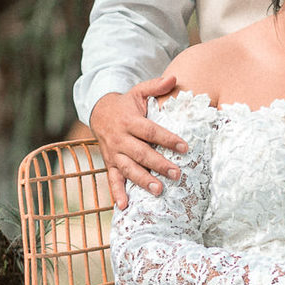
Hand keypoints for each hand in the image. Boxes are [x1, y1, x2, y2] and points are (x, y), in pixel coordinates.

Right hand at [90, 76, 184, 208]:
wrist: (98, 113)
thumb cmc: (125, 104)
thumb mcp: (138, 92)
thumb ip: (155, 86)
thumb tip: (174, 78)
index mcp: (130, 121)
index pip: (151, 132)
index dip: (168, 139)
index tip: (185, 147)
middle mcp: (120, 139)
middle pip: (141, 153)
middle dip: (159, 164)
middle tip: (177, 174)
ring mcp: (114, 153)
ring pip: (129, 169)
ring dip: (142, 181)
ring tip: (158, 190)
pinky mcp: (110, 164)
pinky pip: (113, 180)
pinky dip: (117, 194)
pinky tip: (125, 207)